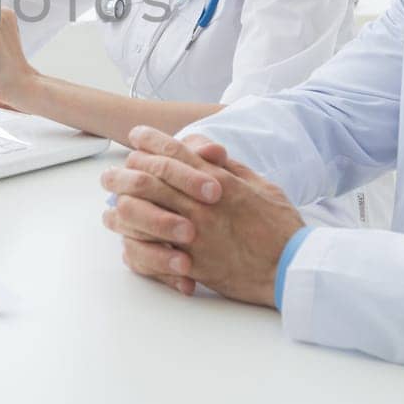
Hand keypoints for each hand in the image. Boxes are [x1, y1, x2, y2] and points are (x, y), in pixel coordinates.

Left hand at [100, 127, 303, 306]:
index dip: (151, 140)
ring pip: (140, 210)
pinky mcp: (191, 262)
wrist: (292, 268)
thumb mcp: (261, 185)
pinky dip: (133, 241)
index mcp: (220, 181)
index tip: (136, 135)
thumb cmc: (281, 227)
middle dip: (125, 171)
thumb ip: (231, 168)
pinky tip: (125, 236)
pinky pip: (150, 250)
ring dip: (121, 203)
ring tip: (112, 202)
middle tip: (111, 171)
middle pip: (148, 178)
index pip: (175, 152)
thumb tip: (208, 153)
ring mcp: (194, 233)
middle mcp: (201, 204)